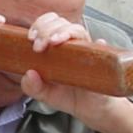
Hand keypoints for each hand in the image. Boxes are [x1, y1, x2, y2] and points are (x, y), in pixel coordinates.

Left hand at [14, 8, 132, 132]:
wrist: (90, 109)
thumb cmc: (68, 96)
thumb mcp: (45, 95)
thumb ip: (33, 87)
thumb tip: (29, 74)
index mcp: (56, 48)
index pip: (49, 24)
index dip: (40, 25)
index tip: (31, 38)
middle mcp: (72, 45)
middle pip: (61, 23)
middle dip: (47, 29)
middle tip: (39, 45)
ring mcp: (87, 51)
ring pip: (78, 30)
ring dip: (65, 31)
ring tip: (55, 41)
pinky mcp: (101, 62)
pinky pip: (102, 48)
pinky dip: (99, 44)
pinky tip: (97, 43)